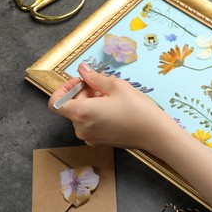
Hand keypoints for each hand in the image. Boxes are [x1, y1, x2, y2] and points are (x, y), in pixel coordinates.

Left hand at [48, 63, 172, 150]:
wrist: (155, 133)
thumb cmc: (137, 108)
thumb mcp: (116, 86)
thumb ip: (94, 78)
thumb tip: (82, 69)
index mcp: (81, 113)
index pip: (55, 102)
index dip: (64, 89)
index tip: (80, 81)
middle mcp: (81, 128)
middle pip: (71, 107)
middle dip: (82, 92)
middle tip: (102, 81)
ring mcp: (90, 137)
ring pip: (81, 115)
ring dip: (90, 101)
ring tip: (110, 93)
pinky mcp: (99, 142)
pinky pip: (90, 124)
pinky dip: (96, 113)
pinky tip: (113, 106)